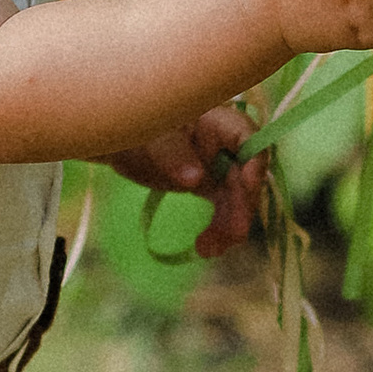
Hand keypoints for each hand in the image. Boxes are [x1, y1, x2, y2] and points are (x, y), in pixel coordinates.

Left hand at [105, 105, 264, 255]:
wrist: (118, 145)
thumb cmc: (133, 128)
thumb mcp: (148, 138)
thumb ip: (171, 154)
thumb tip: (196, 179)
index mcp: (211, 121)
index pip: (245, 133)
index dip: (254, 158)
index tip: (248, 184)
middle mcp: (221, 142)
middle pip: (245, 172)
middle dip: (242, 205)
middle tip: (233, 234)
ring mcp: (217, 165)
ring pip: (237, 196)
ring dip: (230, 226)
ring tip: (208, 250)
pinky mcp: (209, 185)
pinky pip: (223, 208)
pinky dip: (218, 230)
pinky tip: (205, 249)